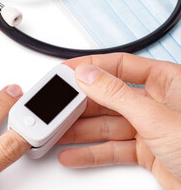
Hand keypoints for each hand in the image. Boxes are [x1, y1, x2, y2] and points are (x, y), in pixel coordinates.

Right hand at [58, 53, 180, 188]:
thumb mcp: (155, 116)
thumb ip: (116, 94)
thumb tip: (87, 75)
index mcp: (165, 81)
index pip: (118, 65)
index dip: (89, 67)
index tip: (65, 71)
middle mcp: (154, 101)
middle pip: (107, 97)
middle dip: (79, 104)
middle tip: (55, 106)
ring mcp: (148, 127)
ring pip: (105, 124)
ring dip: (79, 130)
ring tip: (57, 132)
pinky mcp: (144, 151)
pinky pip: (111, 148)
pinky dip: (91, 153)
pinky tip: (73, 154)